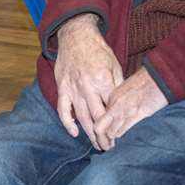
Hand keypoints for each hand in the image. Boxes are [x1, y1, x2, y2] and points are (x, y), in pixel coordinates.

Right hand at [53, 15, 122, 149]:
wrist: (76, 35)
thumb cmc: (98, 50)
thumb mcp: (115, 65)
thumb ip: (117, 85)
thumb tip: (122, 104)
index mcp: (104, 81)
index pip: (112, 110)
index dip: (117, 125)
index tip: (122, 136)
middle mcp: (88, 87)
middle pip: (98, 118)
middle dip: (105, 136)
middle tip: (110, 148)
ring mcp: (73, 89)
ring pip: (82, 118)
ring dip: (90, 135)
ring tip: (97, 146)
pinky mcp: (62, 88)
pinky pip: (63, 110)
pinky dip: (68, 123)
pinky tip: (75, 133)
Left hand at [96, 69, 168, 144]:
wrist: (159, 75)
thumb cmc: (149, 81)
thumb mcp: (130, 89)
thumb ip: (123, 101)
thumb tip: (122, 113)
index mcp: (112, 97)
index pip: (99, 116)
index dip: (99, 130)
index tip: (103, 137)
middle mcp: (114, 104)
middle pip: (98, 126)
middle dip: (99, 140)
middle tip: (104, 148)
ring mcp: (123, 110)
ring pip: (107, 131)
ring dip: (108, 143)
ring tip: (110, 150)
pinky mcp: (135, 114)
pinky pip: (121, 130)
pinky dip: (119, 140)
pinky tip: (121, 146)